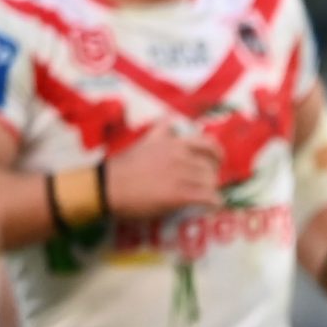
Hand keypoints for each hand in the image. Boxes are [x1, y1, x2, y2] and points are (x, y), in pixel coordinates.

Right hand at [103, 127, 222, 217]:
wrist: (108, 186)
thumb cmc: (123, 167)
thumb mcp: (144, 141)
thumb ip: (160, 133)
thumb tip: (169, 120)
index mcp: (173, 142)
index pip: (208, 143)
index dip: (217, 154)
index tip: (218, 161)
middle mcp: (180, 155)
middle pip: (211, 166)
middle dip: (212, 176)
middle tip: (208, 185)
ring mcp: (180, 174)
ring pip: (211, 182)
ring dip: (211, 190)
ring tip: (207, 197)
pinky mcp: (180, 194)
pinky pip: (208, 198)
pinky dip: (214, 202)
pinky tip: (212, 206)